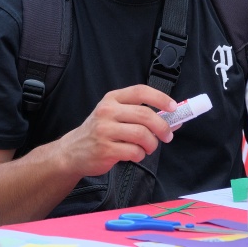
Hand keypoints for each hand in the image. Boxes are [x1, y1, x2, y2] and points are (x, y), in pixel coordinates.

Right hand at [56, 85, 175, 177]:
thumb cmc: (100, 132)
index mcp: (112, 99)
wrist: (72, 152)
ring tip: (149, 147)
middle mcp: (108, 111)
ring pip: (141, 134)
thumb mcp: (116, 116)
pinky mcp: (105, 149)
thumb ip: (141, 116)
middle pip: (144, 115)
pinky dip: (140, 155)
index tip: (174, 107)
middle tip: (168, 136)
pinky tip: (135, 155)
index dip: (160, 98)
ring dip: (152, 144)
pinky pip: (134, 151)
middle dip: (162, 127)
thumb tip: (174, 120)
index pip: (140, 91)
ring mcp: (105, 130)